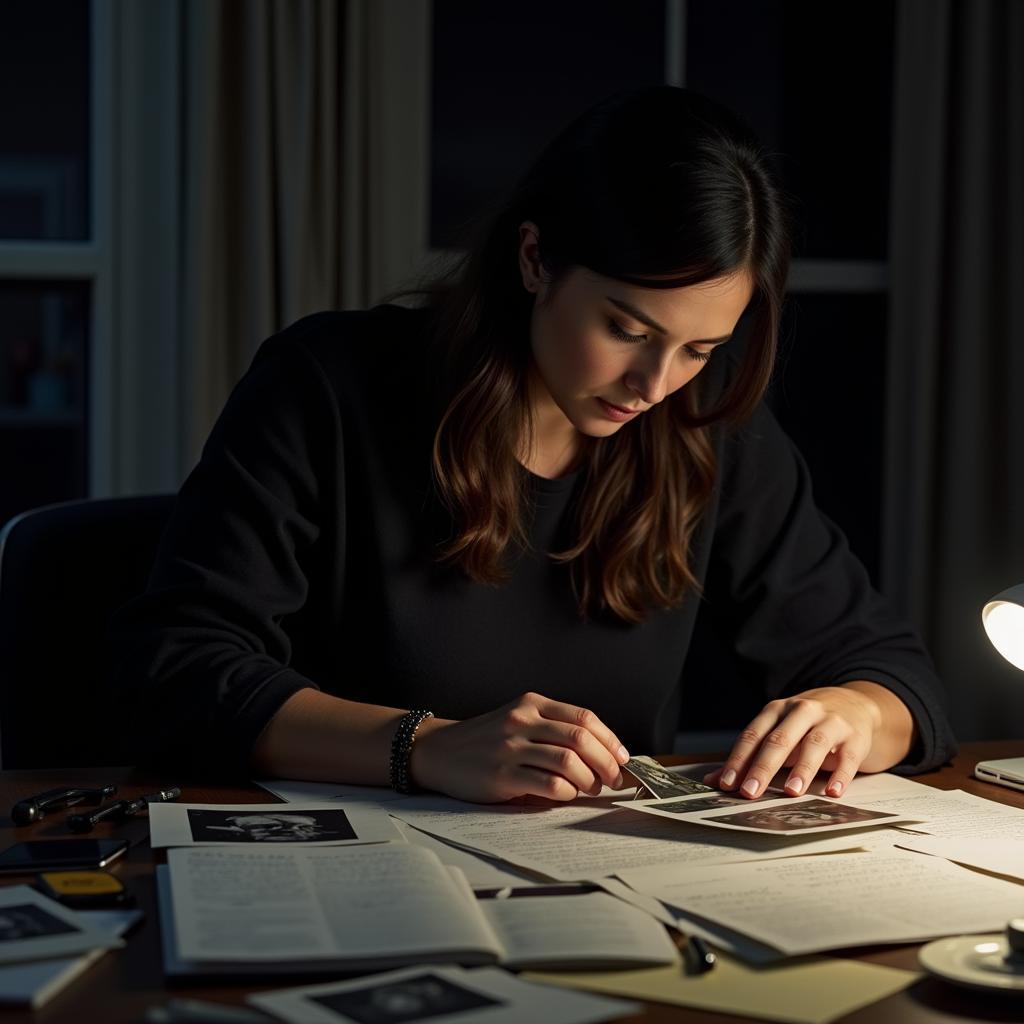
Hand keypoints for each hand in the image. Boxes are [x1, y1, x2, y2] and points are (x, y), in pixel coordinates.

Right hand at [410, 691, 629, 802]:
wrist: (440, 752)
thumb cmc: (487, 739)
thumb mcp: (518, 720)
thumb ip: (552, 728)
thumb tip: (602, 753)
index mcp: (532, 703)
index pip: (583, 717)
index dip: (609, 739)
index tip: (622, 758)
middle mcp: (522, 720)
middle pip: (580, 739)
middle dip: (606, 762)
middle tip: (613, 779)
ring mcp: (510, 747)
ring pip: (568, 762)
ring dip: (589, 780)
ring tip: (591, 789)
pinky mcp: (501, 775)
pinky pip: (548, 784)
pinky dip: (566, 792)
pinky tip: (566, 795)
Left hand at [702, 686, 883, 799]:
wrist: (856, 705)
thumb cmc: (807, 725)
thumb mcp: (778, 732)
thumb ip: (749, 756)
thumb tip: (714, 780)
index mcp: (777, 710)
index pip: (753, 735)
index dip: (739, 759)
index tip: (728, 784)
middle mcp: (802, 711)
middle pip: (779, 739)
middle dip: (763, 767)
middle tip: (750, 792)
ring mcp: (830, 722)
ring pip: (813, 744)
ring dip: (801, 769)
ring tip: (791, 792)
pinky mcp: (855, 737)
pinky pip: (848, 757)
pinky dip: (841, 775)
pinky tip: (833, 792)